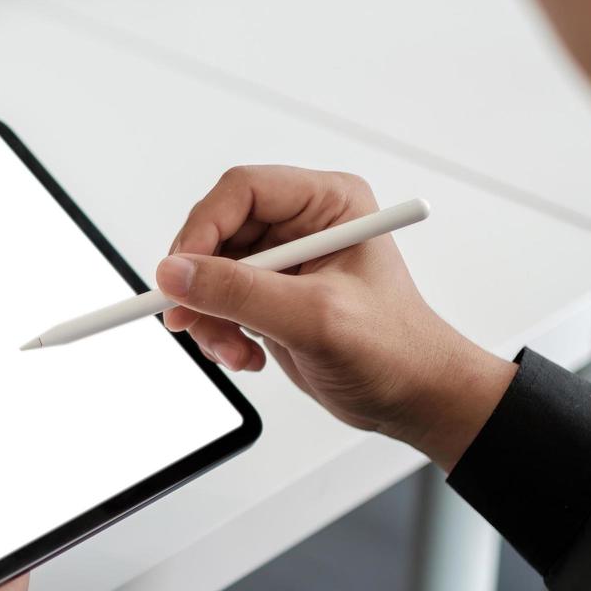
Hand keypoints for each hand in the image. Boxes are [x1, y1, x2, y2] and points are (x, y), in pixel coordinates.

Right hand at [156, 166, 514, 470]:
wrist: (414, 398)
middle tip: (190, 320)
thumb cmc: (395, 351)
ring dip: (209, 316)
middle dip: (201, 284)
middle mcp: (302, 225)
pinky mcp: (271, 295)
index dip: (203, 229)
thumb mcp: (314, 318)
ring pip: (210, 271)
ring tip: (234, 351)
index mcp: (327, 204)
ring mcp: (284, 262)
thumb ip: (241, 293)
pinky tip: (247, 355)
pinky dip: (219, 332)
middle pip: (217, 232)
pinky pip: (218, 301)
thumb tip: (176, 273)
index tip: (180, 274)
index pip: (241, 191)